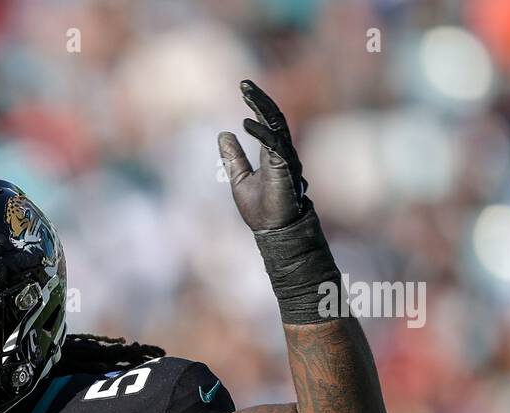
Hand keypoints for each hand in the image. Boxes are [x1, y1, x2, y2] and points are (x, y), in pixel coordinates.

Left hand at [218, 80, 309, 231]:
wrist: (274, 231)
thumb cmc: (261, 209)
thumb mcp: (239, 178)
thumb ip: (233, 157)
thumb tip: (224, 134)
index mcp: (272, 152)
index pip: (267, 120)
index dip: (256, 103)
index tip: (244, 88)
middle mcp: (281, 151)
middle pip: (273, 116)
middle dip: (259, 98)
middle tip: (244, 83)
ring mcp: (286, 158)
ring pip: (277, 124)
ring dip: (262, 107)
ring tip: (247, 92)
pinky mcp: (285, 168)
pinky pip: (274, 145)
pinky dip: (261, 133)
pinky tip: (246, 124)